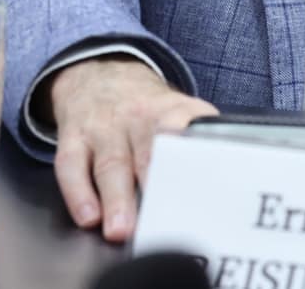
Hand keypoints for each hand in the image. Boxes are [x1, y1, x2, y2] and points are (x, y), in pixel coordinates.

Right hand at [48, 56, 217, 242]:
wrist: (98, 74)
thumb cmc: (147, 110)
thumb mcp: (179, 109)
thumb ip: (203, 135)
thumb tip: (234, 173)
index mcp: (169, 112)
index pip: (182, 126)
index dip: (186, 145)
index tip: (197, 175)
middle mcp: (135, 117)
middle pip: (145, 153)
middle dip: (152, 186)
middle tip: (160, 219)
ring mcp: (102, 128)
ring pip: (110, 164)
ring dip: (115, 199)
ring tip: (120, 230)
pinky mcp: (73, 138)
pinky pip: (70, 164)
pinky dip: (77, 193)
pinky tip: (87, 217)